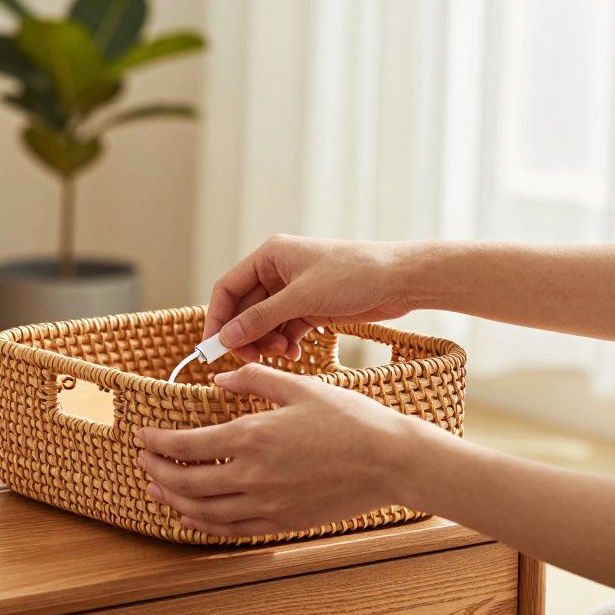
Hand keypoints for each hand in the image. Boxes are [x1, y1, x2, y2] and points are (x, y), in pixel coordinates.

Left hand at [137, 363, 429, 537]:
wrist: (391, 462)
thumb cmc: (349, 419)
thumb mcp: (300, 387)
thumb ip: (254, 379)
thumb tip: (220, 377)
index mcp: (252, 436)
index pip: (187, 445)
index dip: (158, 442)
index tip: (143, 436)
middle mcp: (252, 476)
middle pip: (186, 481)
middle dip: (157, 470)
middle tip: (143, 460)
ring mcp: (266, 504)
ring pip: (203, 510)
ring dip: (173, 499)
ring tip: (156, 488)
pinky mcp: (281, 522)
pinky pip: (231, 530)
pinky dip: (203, 524)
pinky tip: (191, 516)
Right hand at [206, 235, 419, 361]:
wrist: (401, 279)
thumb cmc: (354, 276)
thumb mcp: (302, 299)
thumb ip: (261, 319)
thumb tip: (226, 337)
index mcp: (269, 256)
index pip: (227, 289)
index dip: (217, 319)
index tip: (212, 348)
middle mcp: (278, 271)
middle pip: (244, 309)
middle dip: (245, 335)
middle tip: (251, 359)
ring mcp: (294, 290)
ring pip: (264, 322)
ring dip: (267, 342)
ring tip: (285, 353)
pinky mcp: (311, 307)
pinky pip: (285, 328)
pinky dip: (285, 343)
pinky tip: (296, 354)